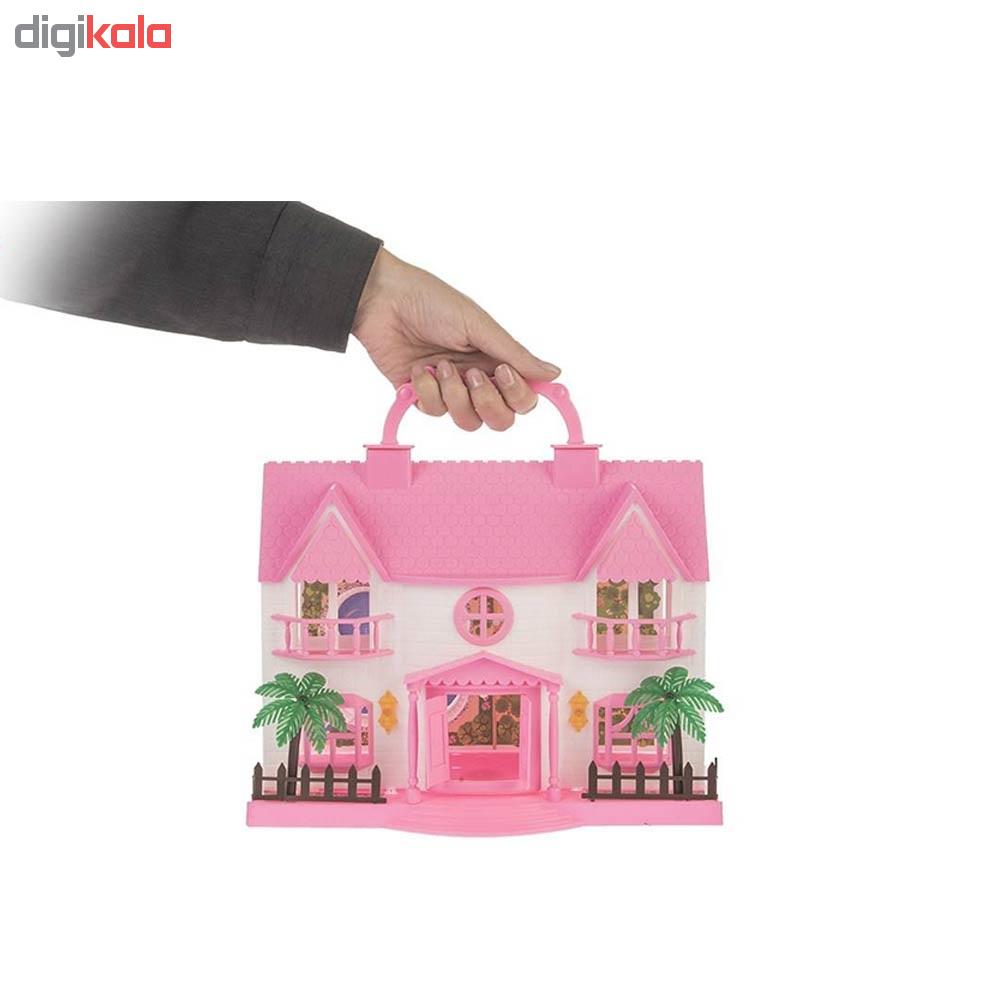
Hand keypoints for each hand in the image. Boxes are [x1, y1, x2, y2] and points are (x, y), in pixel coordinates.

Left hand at [351, 248, 560, 430]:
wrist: (381, 300)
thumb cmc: (431, 301)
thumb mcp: (478, 325)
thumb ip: (516, 354)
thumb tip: (555, 374)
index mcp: (496, 360)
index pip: (522, 398)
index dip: (518, 395)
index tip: (503, 373)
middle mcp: (477, 379)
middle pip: (499, 420)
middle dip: (488, 403)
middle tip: (471, 375)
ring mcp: (449, 390)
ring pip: (467, 422)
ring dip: (454, 395)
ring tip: (439, 365)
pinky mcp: (420, 396)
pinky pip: (434, 412)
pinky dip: (426, 391)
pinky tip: (416, 368)